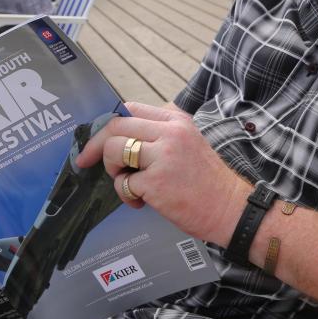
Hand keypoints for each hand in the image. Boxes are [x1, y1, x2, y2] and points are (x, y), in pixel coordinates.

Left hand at [75, 102, 250, 247]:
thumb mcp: (188, 143)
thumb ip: (159, 135)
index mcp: (176, 120)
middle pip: (116, 125)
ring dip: (113, 171)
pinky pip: (123, 183)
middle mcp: (170, 133)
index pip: (130, 109)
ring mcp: (164, 155)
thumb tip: (116, 136)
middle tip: (86, 162)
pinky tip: (142, 203)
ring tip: (129, 184)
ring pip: (114, 150)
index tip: (95, 139)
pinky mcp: (157, 181)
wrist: (231, 209)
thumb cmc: (207, 182)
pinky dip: (126, 195)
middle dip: (95, 145)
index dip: (107, 124)